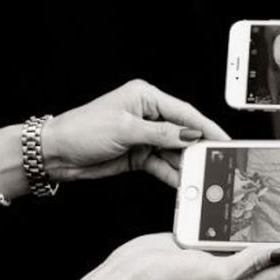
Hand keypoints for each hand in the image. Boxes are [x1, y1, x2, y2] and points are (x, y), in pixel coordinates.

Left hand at [42, 80, 227, 187]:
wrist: (55, 154)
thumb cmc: (83, 130)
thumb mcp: (125, 130)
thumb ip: (162, 134)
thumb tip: (191, 135)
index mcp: (145, 97)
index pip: (184, 112)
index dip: (205, 126)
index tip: (223, 139)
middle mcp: (147, 115)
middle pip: (182, 132)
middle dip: (198, 147)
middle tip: (216, 161)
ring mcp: (144, 136)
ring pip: (174, 151)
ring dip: (185, 164)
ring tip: (200, 176)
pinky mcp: (138, 155)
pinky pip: (162, 165)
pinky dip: (172, 174)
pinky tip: (182, 182)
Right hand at [110, 234, 279, 279]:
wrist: (131, 277)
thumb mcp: (218, 274)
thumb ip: (250, 260)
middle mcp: (231, 275)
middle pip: (270, 255)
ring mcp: (214, 260)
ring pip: (249, 240)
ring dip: (267, 226)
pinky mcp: (199, 245)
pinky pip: (227, 231)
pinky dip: (241, 219)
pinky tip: (251, 205)